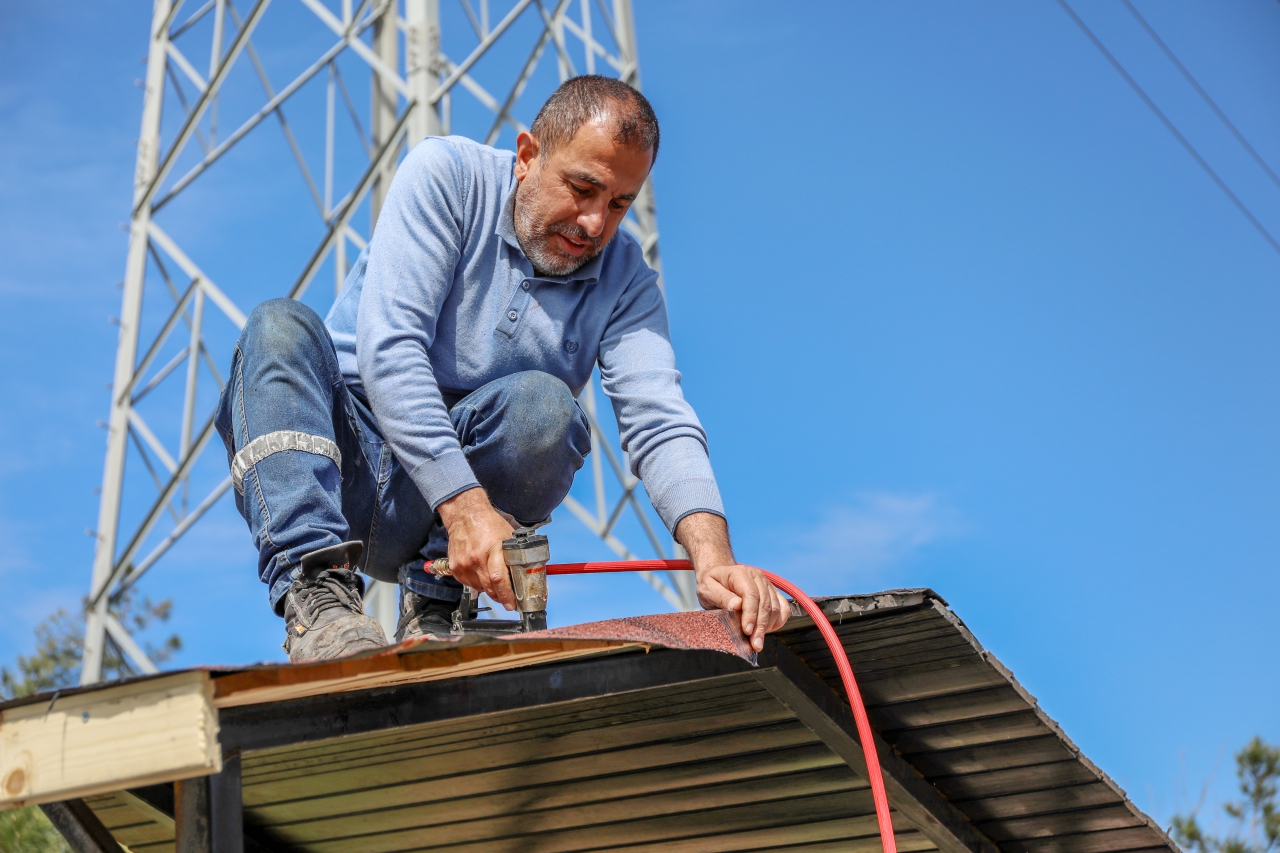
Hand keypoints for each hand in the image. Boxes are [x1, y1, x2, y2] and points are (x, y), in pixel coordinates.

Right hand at [437, 488, 515, 608]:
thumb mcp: (508, 537)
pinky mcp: (456, 566)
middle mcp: (477, 558)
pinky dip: (477, 584)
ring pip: (479, 588)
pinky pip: (468, 584)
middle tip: (507, 600)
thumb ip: (515, 555)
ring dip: (489, 590)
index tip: (512, 604)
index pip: (499, 579)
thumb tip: (526, 573)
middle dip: (500, 597)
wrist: (465, 515)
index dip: (506, 595)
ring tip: (495, 584)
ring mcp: (464, 563)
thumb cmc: (489, 524)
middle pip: (489, 587)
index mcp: (493, 549)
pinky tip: (482, 576)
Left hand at [696, 563, 789, 651]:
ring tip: (756, 640)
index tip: (747, 631)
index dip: (751, 614)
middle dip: (760, 627)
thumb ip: (721, 597)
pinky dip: (777, 622)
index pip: (751, 594)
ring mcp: (767, 585)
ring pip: (776, 608)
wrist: (720, 578)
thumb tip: (737, 606)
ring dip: (768, 627)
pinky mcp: (774, 594)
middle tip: (755, 644)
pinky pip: (784, 609)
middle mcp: (757, 577)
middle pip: (765, 603)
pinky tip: (765, 630)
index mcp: (740, 574)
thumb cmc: (713, 585)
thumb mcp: (707, 589)